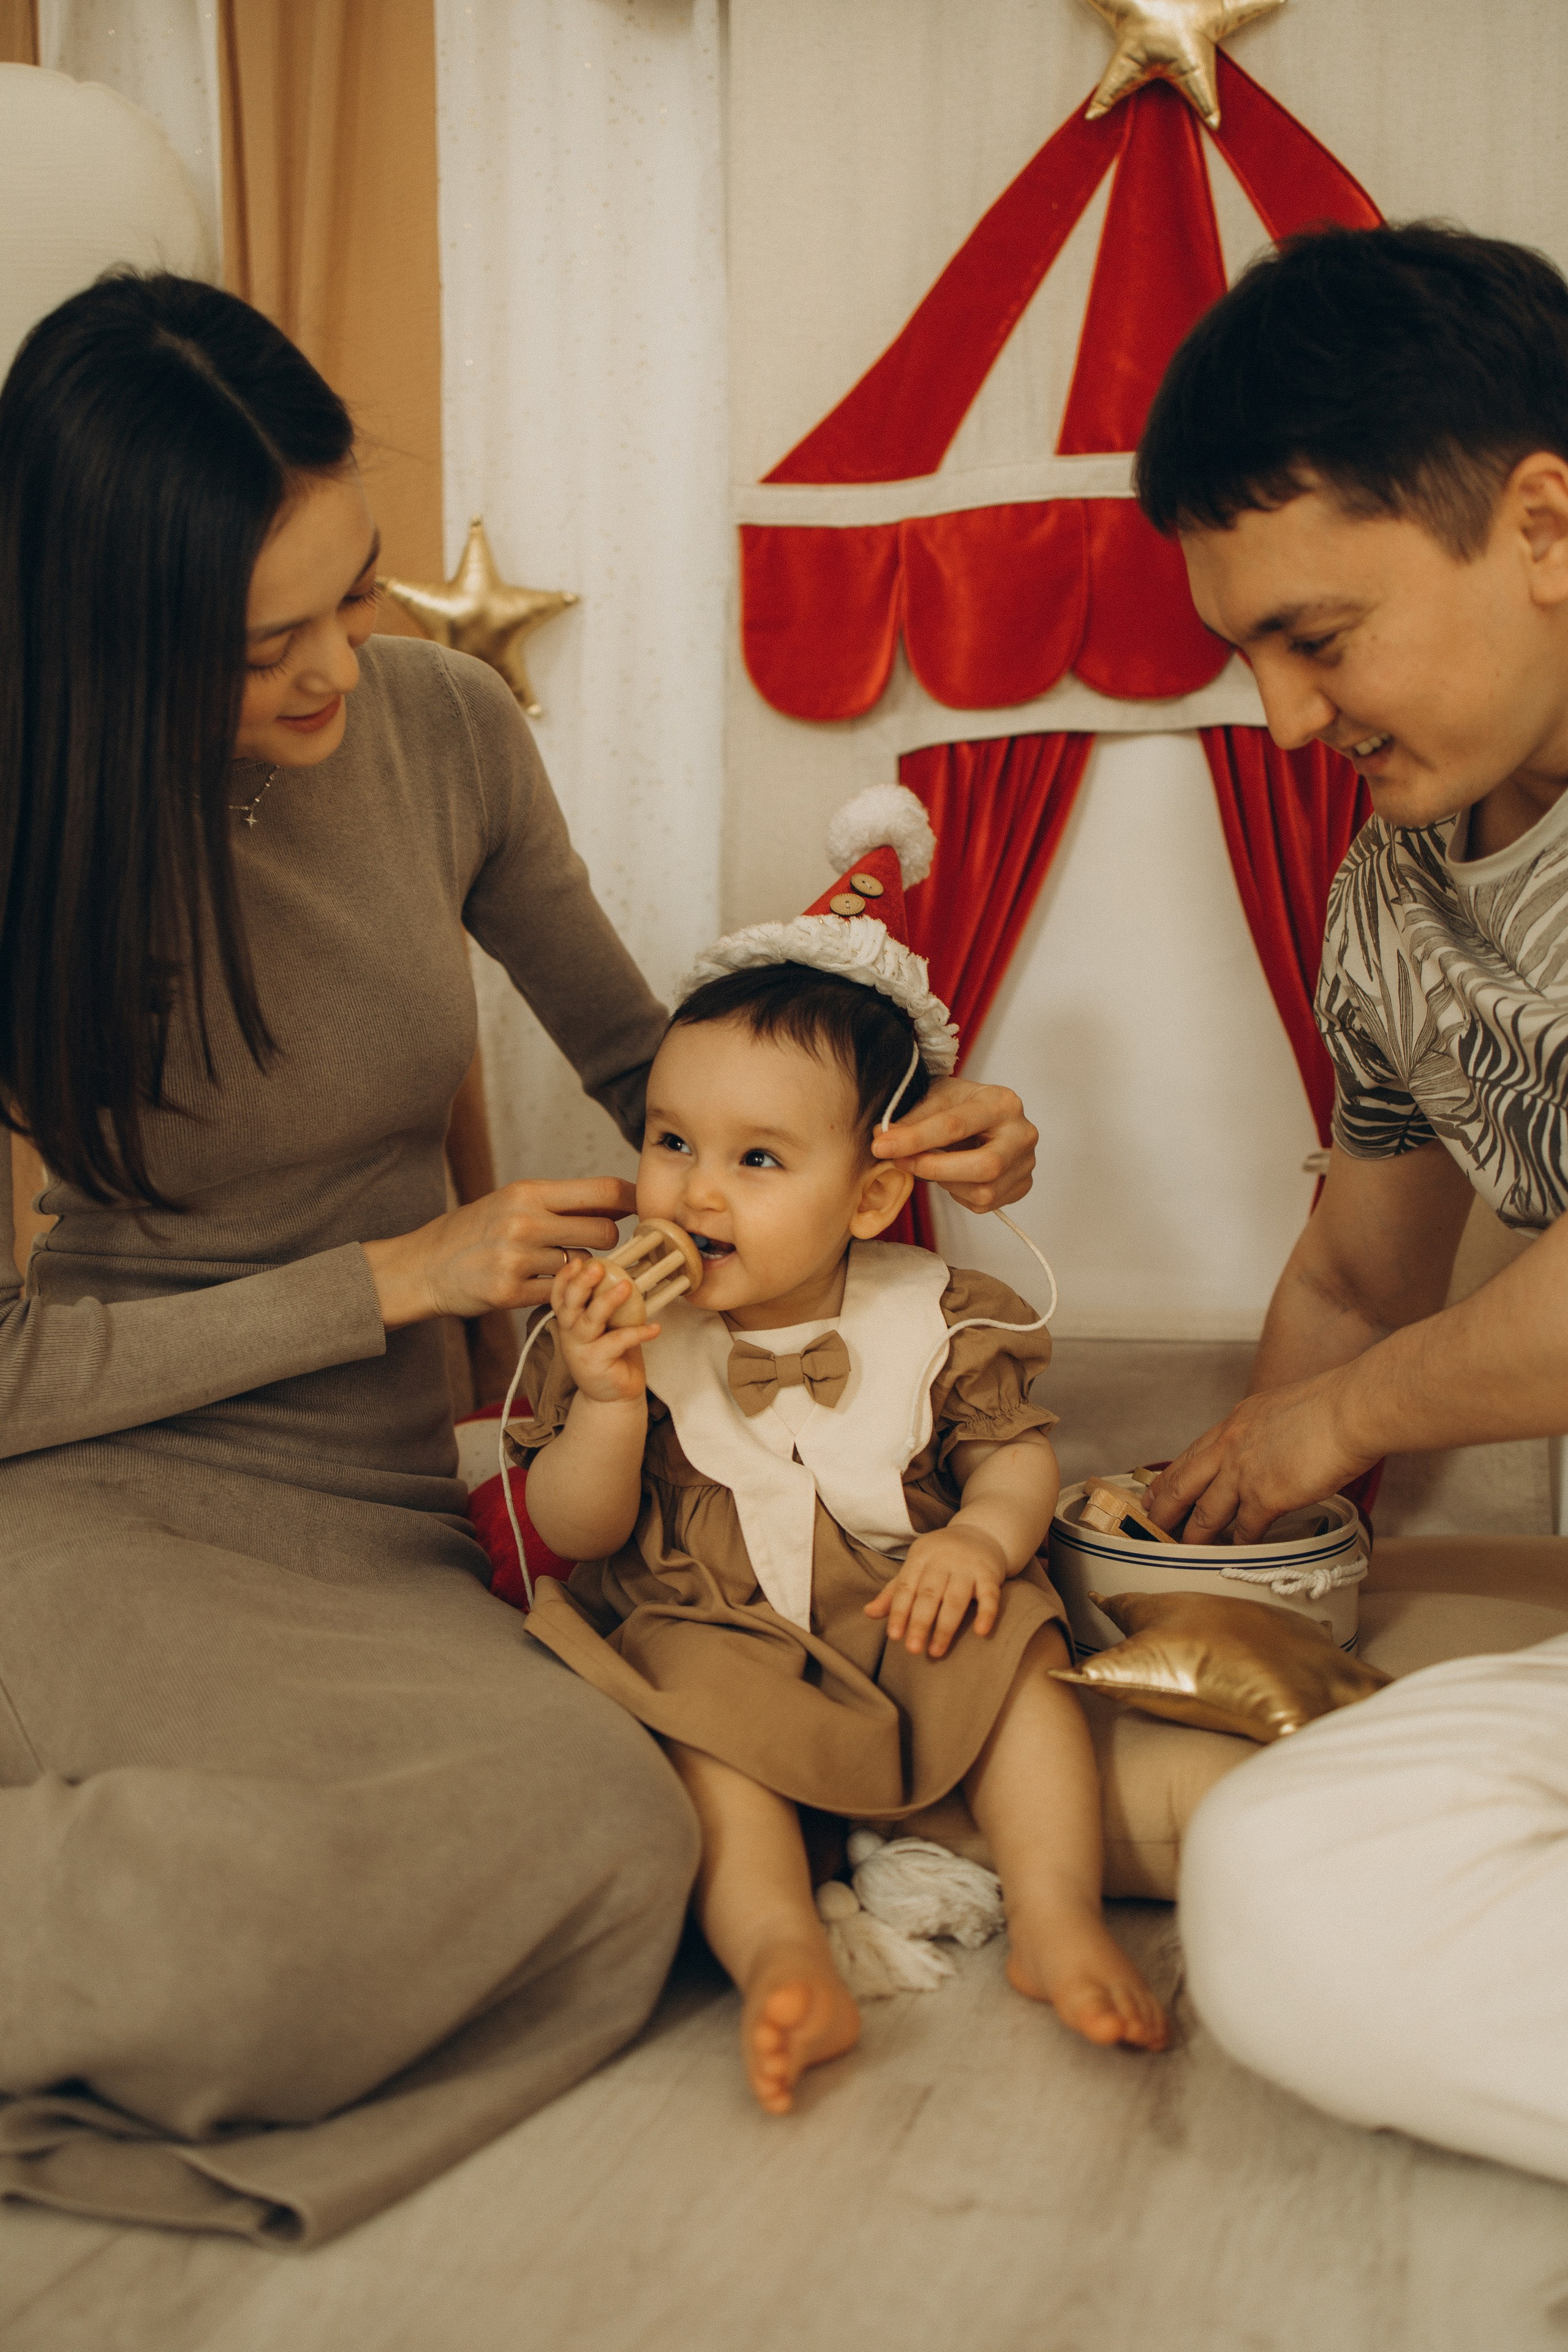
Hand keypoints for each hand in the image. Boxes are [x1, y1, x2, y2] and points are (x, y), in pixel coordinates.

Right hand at [363, 1177, 634, 1326]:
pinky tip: (543, 1286)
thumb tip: (617, 1202)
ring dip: (582, 1271)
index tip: (640, 1210)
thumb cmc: (474, 1231)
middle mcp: (524, 1221)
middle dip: (609, 1243)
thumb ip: (561, 1203)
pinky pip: (560, 1295)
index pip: (602, 1191)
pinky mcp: (509, 1292)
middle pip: (604, 1233)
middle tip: (596, 1248)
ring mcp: (517, 1258)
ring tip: (559, 1266)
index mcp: (528, 1192)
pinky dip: (560, 1293)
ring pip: (584, 1267)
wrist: (424, 1266)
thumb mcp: (513, 1202)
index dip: (630, 1201)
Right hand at [551, 1255, 656, 1403]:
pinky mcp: (597, 1364)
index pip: (559, 1295)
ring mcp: (581, 1350)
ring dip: (607, 1301)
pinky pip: (618, 1342)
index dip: (565, 1277)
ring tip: (626, 1286)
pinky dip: (638, 1333)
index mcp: (569, 1322)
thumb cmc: (610, 1357)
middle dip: (581, 1283)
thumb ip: (603, 1306)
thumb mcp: (603, 1327)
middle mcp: (570, 1334)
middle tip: (597, 1266)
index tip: (579, 1260)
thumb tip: (622, 1276)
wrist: (612, 1397)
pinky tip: (654, 1328)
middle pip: (569, 1304)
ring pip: (590, 1321)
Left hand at [864, 1525, 1008, 1656]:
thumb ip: (894, 1592)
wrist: (981, 1533)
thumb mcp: (916, 1567)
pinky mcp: (990, 1573)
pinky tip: (980, 1632)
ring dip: (945, 1627)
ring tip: (936, 1651)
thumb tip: (869, 1613)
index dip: (899, 1612)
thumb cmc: (941, 1558)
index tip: (894, 1637)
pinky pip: (990, 1594)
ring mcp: (968, 1566)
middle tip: (912, 1649)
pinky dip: (986, 1613)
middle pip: (929, 1594)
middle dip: (920, 1623)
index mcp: (921, 1557)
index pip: (906, 1587)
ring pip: (956, 1598)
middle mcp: (943, 1559)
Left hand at [870, 1076, 1036, 1209]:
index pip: (956, 1125)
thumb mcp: (936, 1098)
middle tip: (901, 1163)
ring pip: (984, 1191)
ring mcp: (1026, 1163)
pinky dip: (960, 1194)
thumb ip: (911, 1119)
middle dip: (935, 1168)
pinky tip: (954, 1176)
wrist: (985, 1116)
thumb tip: (881, 1139)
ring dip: (946, 1182)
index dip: (914, 1138)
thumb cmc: (960, 1104)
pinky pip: (985, 1204)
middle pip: (985, 1165)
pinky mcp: (1022, 1186)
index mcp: (1003, 1102)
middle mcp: (1023, 1133)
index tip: (881, 1146)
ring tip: (932, 1165)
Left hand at [1146, 1372, 1377, 1545]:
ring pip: (1206, 1512)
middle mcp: (1230, 1445)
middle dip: (1163, 1509)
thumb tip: (1267, 1448)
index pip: (1192, 1454)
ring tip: (1182, 1551)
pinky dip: (1237, 1545)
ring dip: (1193, 1535)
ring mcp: (1244, 1472)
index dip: (1171, 1477)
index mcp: (1235, 1423)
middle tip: (1150, 1526)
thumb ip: (1264, 1432)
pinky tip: (1232, 1555)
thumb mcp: (1281, 1409)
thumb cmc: (1333, 1406)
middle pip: (1183, 1483)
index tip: (1155, 1492)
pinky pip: (1244, 1530)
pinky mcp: (1266, 1496)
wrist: (1352, 1409)